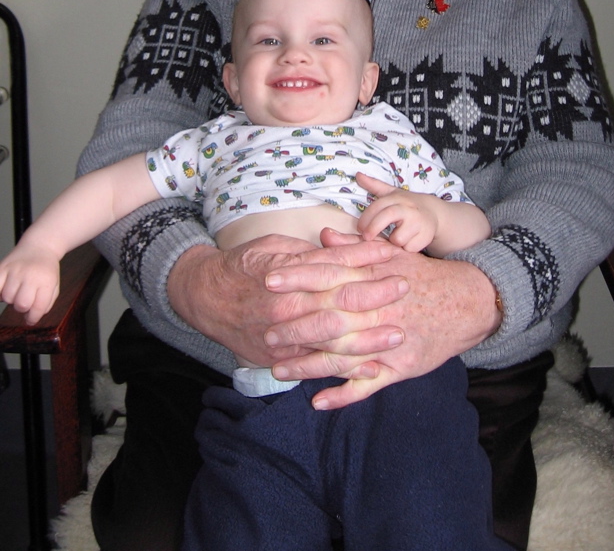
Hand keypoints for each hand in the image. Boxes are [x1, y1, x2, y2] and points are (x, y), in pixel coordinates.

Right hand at [0, 243, 60, 323]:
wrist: (39, 246)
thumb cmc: (46, 270)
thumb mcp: (54, 286)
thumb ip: (46, 303)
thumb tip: (29, 319)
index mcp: (47, 281)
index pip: (38, 307)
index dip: (33, 318)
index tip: (30, 319)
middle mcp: (31, 275)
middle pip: (21, 304)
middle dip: (22, 308)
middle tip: (24, 302)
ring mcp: (15, 270)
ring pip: (7, 297)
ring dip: (11, 299)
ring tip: (16, 291)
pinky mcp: (2, 267)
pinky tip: (3, 290)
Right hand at [167, 234, 408, 366]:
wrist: (205, 298)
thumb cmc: (242, 267)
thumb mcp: (272, 247)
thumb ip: (308, 253)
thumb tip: (341, 247)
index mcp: (287, 274)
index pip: (334, 265)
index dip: (364, 259)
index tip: (391, 255)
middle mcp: (286, 306)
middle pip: (339, 301)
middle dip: (375, 295)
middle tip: (404, 288)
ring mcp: (283, 336)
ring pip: (332, 339)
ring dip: (367, 338)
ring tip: (397, 334)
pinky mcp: (280, 359)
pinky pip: (316, 367)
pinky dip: (344, 370)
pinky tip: (370, 369)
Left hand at [266, 227, 501, 408]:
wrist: (466, 302)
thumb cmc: (422, 277)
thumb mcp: (391, 255)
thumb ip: (354, 247)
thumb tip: (323, 235)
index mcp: (372, 279)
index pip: (328, 276)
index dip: (297, 277)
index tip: (268, 279)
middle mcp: (376, 310)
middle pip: (329, 318)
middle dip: (294, 325)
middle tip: (264, 331)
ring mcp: (387, 341)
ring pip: (342, 356)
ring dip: (309, 365)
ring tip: (278, 370)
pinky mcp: (399, 368)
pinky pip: (368, 385)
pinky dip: (343, 395)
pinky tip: (318, 402)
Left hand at [356, 171, 439, 251]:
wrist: (434, 213)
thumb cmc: (407, 205)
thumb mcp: (392, 193)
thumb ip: (374, 185)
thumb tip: (358, 174)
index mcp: (397, 198)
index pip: (378, 206)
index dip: (366, 218)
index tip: (359, 228)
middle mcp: (408, 208)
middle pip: (387, 217)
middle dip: (373, 228)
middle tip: (366, 237)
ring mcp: (419, 222)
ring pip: (398, 238)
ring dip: (393, 241)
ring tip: (395, 236)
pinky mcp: (426, 236)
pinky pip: (409, 248)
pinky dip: (405, 248)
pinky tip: (408, 241)